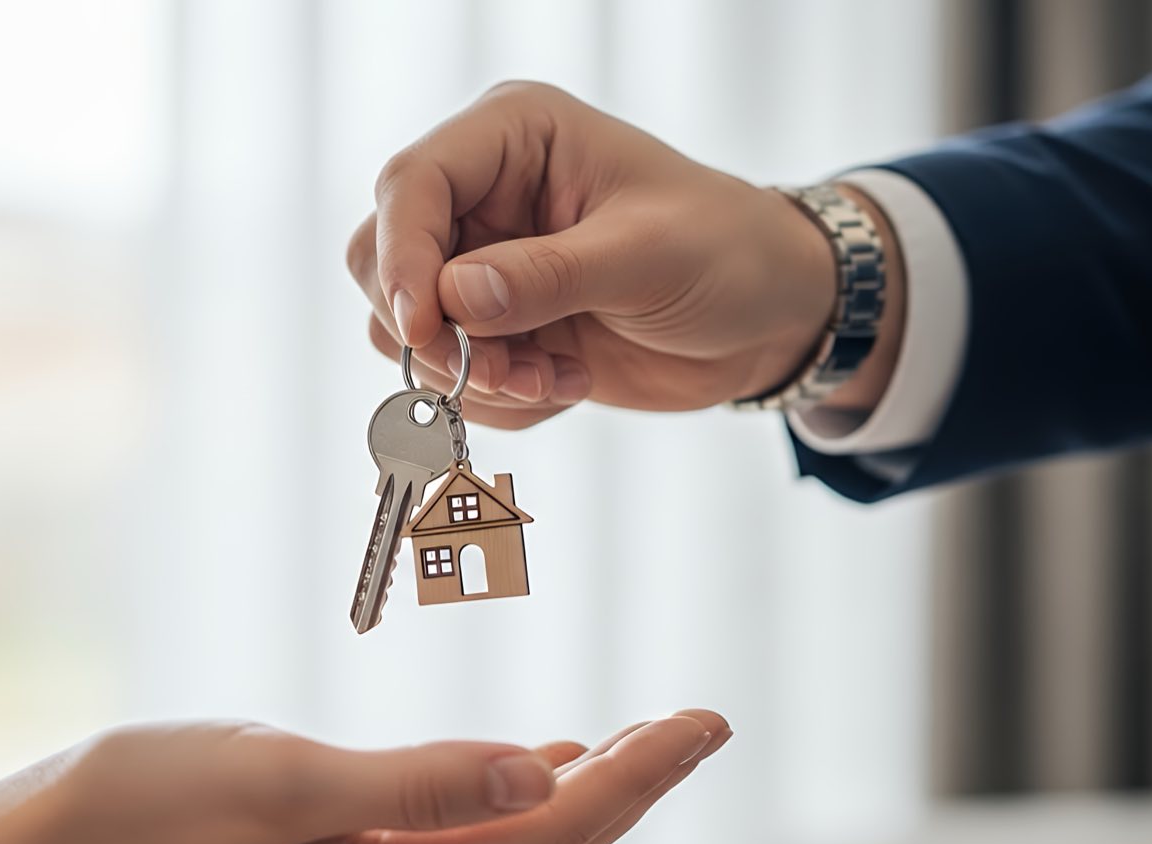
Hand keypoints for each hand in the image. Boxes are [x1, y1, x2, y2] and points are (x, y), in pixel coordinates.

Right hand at [345, 81, 902, 427]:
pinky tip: (567, 383)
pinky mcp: (497, 327)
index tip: (424, 328)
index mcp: (514, 137)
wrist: (769, 318)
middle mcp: (484, 195)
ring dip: (470, 373)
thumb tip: (453, 299)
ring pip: (404, 328)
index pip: (411, 184)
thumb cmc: (727, 252)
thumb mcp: (647, 256)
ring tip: (549, 379)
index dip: (401, 257)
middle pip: (382, 258)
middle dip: (433, 330)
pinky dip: (499, 398)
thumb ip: (546, 276)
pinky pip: (451, 376)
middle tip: (504, 369)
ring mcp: (484, 264)